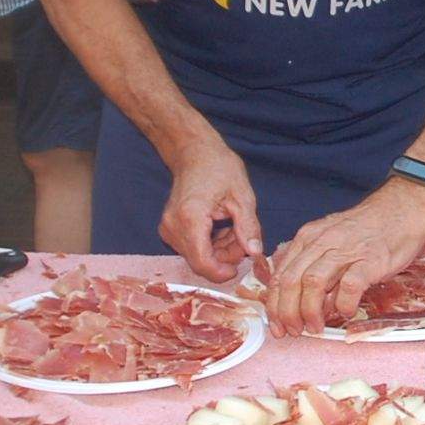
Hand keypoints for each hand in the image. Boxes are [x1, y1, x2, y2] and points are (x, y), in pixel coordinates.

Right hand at [159, 134, 262, 285]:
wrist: (194, 152)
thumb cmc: (218, 167)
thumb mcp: (242, 196)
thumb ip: (248, 227)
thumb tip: (255, 253)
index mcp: (190, 218)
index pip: (202, 262)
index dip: (221, 272)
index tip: (239, 268)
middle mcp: (174, 226)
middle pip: (200, 260)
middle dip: (225, 257)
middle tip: (244, 239)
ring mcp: (168, 228)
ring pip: (197, 256)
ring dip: (220, 250)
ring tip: (235, 229)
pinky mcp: (170, 228)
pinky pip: (192, 247)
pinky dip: (211, 244)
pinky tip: (223, 228)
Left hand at [265, 182, 424, 335]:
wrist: (401, 209)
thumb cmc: (367, 230)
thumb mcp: (329, 239)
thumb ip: (312, 264)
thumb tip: (300, 299)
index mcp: (308, 238)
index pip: (280, 275)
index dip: (274, 305)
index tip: (277, 324)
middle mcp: (321, 243)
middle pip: (290, 281)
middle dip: (286, 313)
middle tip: (294, 331)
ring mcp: (346, 250)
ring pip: (312, 283)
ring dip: (309, 312)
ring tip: (316, 328)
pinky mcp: (369, 260)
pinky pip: (349, 286)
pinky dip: (343, 305)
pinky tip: (346, 312)